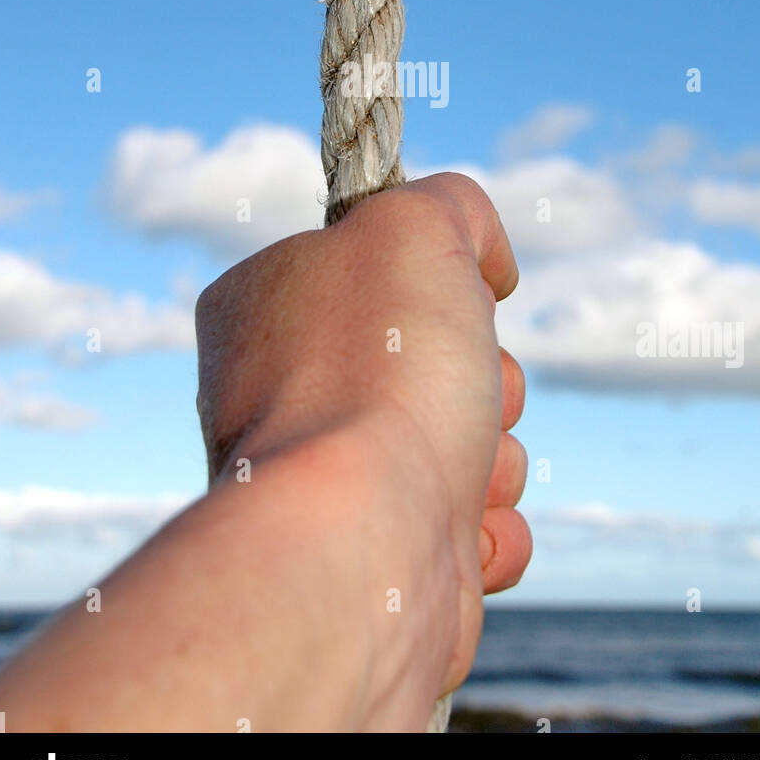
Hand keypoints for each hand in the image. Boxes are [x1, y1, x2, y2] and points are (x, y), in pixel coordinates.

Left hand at [196, 172, 531, 697]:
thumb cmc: (378, 371)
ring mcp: (334, 482)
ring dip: (494, 455)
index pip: (380, 268)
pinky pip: (476, 526)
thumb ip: (450, 204)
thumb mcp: (413, 225)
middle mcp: (286, 393)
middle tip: (464, 388)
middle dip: (485, 378)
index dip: (438, 280)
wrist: (358, 542)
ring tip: (456, 471)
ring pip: (470, 442)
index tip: (447, 296)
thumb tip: (485, 257)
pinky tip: (461, 533)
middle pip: (440, 359)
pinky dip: (489, 528)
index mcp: (265, 304)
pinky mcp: (381, 556)